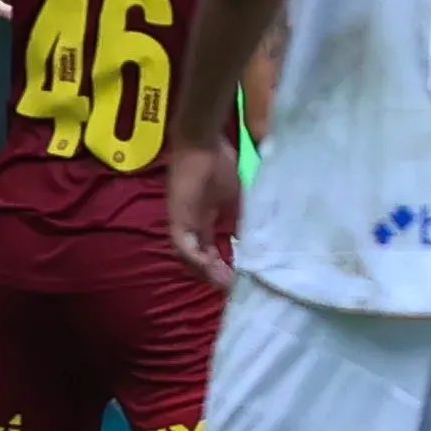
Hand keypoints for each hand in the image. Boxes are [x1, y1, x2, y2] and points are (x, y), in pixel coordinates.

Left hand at [165, 136, 240, 289]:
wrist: (201, 143)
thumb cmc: (217, 164)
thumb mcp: (235, 199)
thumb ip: (240, 220)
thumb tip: (252, 241)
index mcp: (203, 222)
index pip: (211, 251)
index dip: (224, 266)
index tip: (241, 278)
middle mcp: (189, 227)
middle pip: (199, 259)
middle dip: (216, 276)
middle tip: (234, 288)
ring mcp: (182, 223)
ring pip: (189, 258)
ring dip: (206, 272)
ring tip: (226, 284)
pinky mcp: (177, 219)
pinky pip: (184, 246)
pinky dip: (197, 259)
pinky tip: (213, 268)